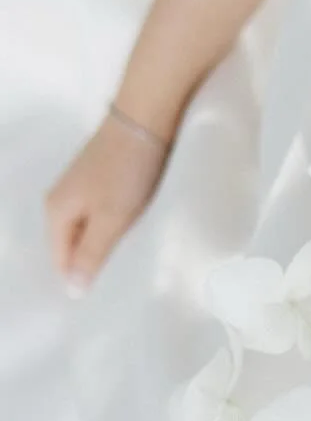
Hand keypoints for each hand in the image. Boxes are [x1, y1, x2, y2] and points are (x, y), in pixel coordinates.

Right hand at [45, 111, 169, 293]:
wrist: (144, 120)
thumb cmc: (126, 173)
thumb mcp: (110, 219)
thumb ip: (91, 255)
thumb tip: (72, 291)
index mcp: (55, 212)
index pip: (60, 260)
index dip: (80, 280)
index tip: (105, 299)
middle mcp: (60, 200)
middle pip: (71, 245)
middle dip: (91, 264)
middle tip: (119, 285)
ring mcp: (79, 187)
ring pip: (87, 230)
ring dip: (104, 246)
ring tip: (128, 265)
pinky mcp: (99, 179)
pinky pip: (100, 214)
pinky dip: (113, 227)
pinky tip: (132, 236)